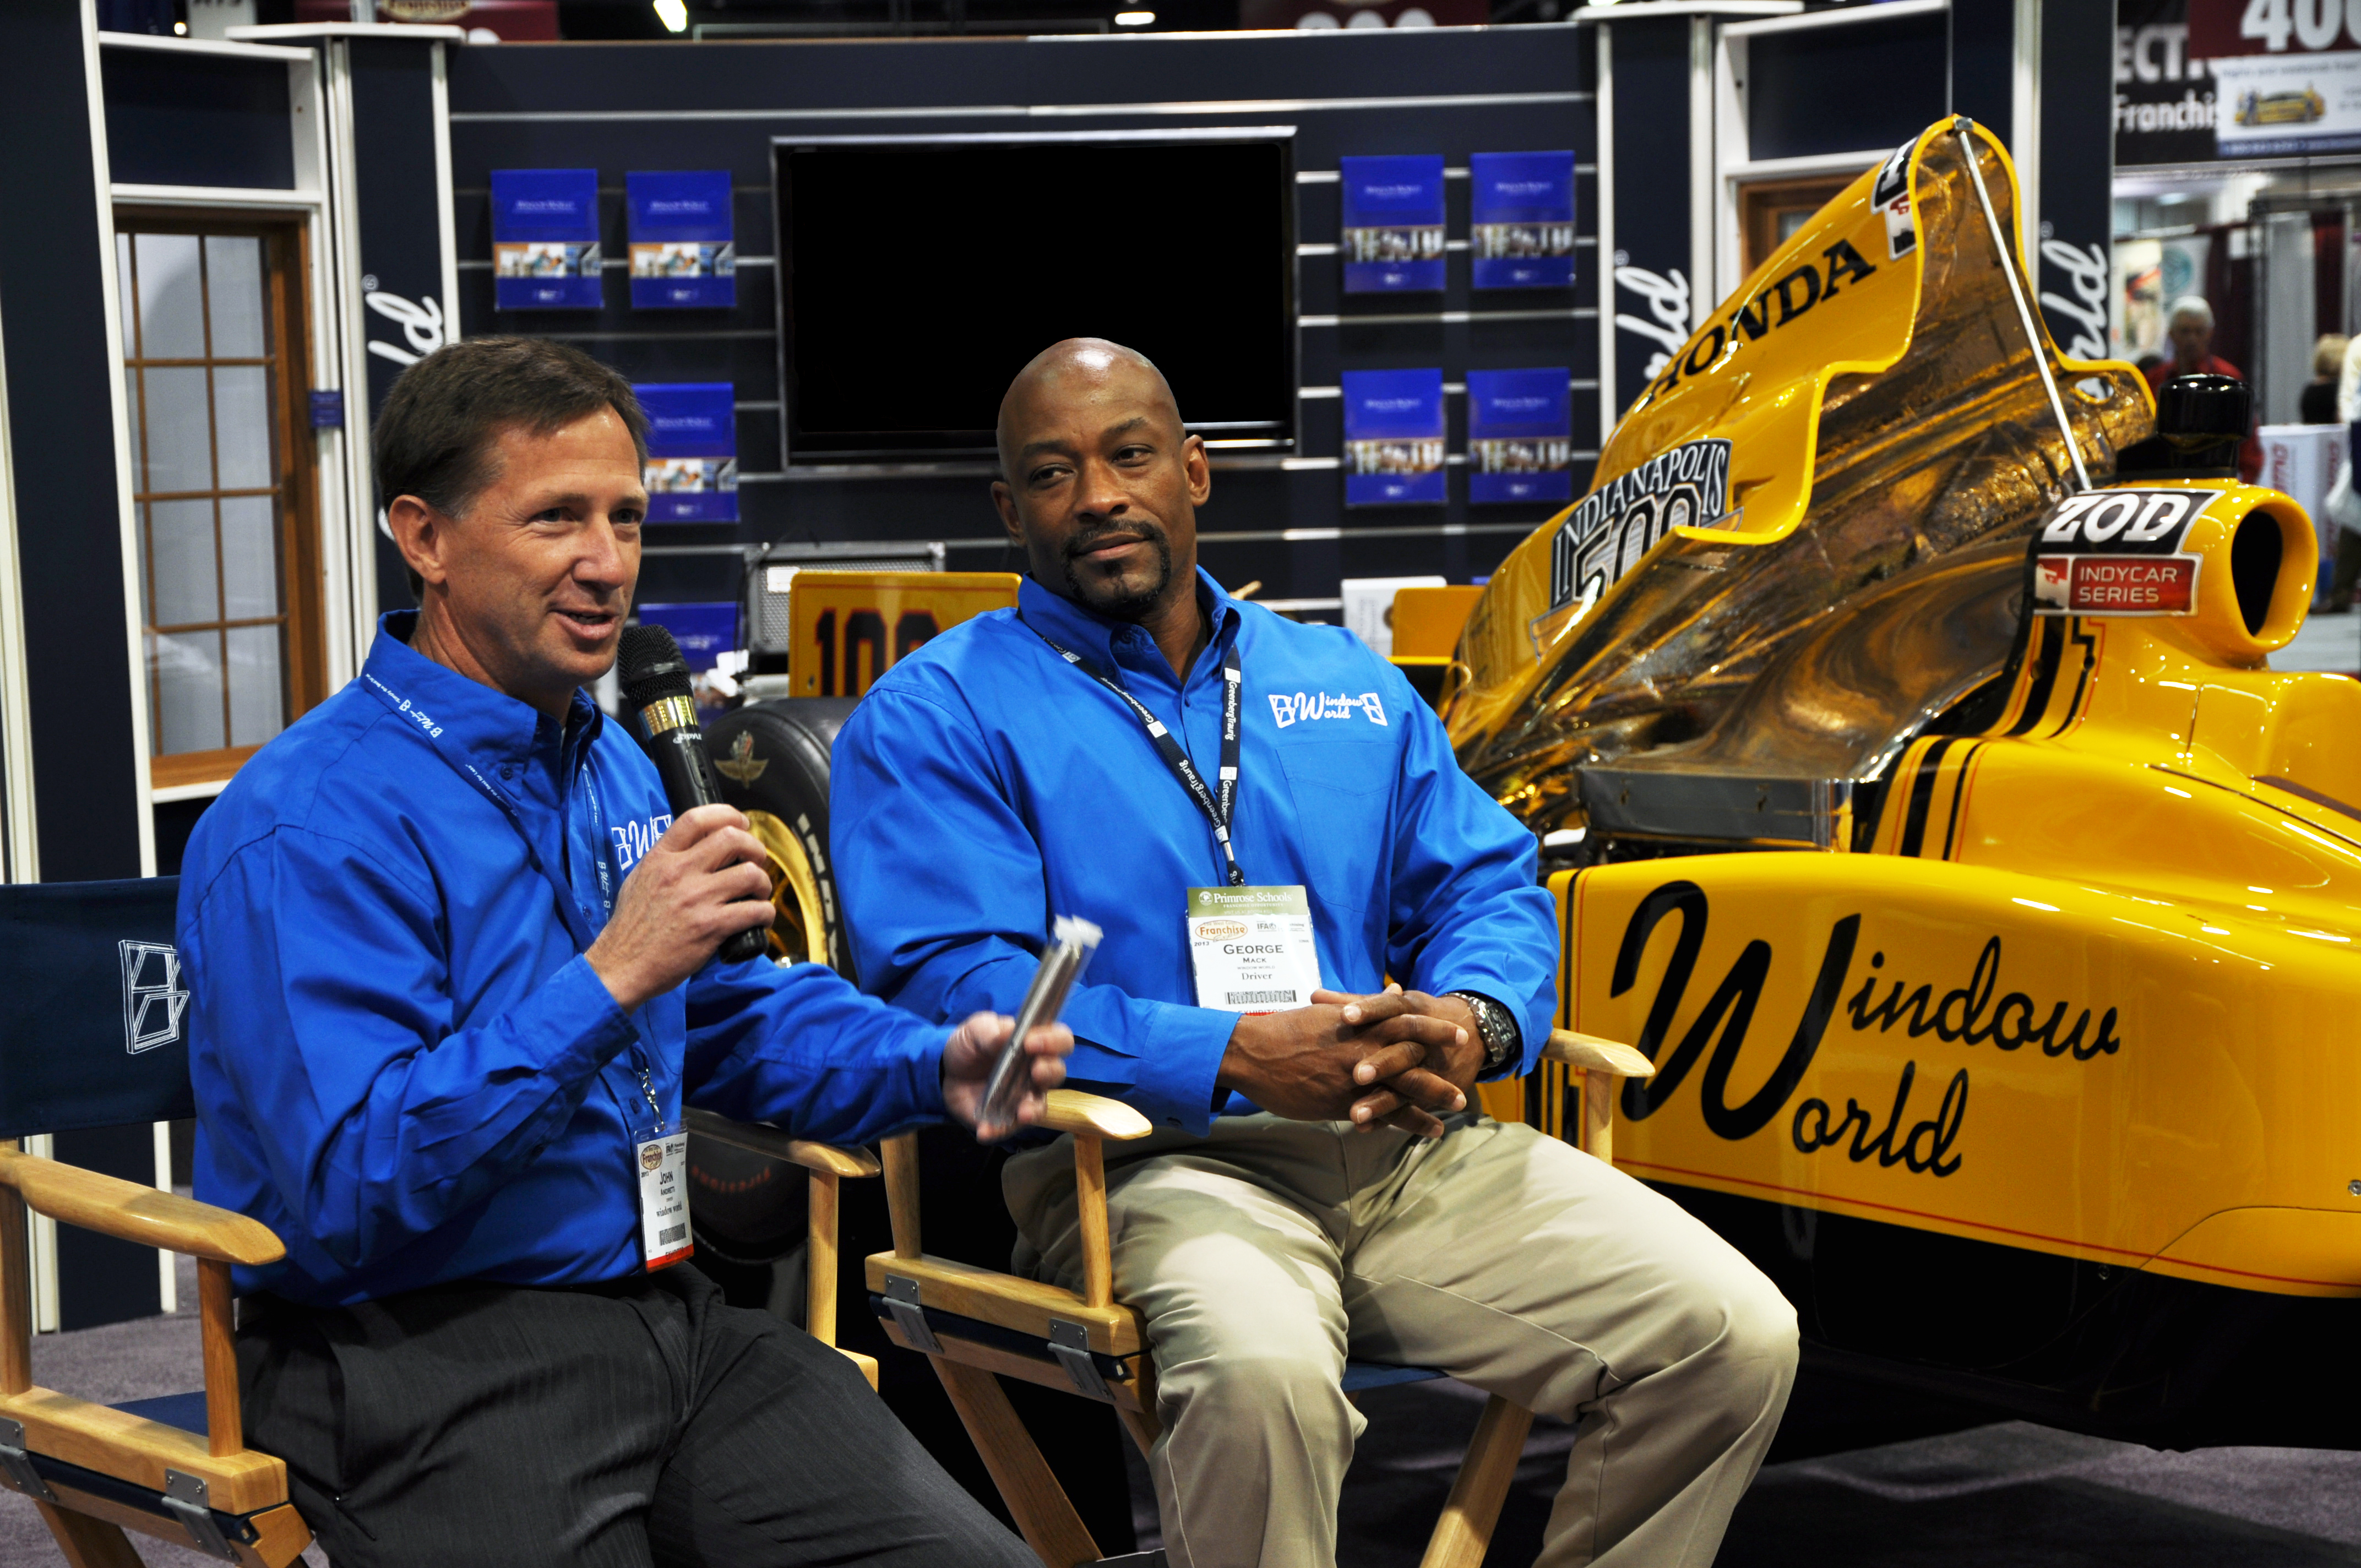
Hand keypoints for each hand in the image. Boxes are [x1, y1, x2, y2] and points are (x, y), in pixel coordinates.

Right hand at [586, 805, 772, 1011]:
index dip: (727, 814)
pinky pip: (754, 910)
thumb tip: (696, 847)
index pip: (697, 818)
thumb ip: (666, 860)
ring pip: (750, 874)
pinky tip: (760, 918)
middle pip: (732, 839)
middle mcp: (679, 872)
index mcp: (660, 858)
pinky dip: (765, 913)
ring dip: (762, 883)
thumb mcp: (640, 879)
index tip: (741, 823)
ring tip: (758, 893)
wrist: (622, 965)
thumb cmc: (631, 927)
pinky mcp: (711, 927)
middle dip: (754, 848)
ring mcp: (696, 899)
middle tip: (756, 861)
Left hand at [941, 1012, 1071, 1141]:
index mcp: (1034, 1044)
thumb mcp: (975, 1029)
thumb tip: (1007, 1032)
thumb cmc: (971, 1046)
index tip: (1031, 1043)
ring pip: (1040, 1105)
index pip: (1060, 1040)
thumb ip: (990, 1029)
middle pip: (1057, 1072)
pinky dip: (998, 1130)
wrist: (948, 1072)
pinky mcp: (1007, 1117)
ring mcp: (1023, 1097)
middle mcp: (1035, 1072)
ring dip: (1034, 1109)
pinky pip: (1009, 1127)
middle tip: (1035, 1070)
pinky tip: (985, 1130)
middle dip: (1050, 1071)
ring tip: (1023, 1112)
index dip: (1053, 1041)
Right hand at [1216, 994, 1467, 1132]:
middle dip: (1442, 1062)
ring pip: (1405, 1085)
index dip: (1433, 1029)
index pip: (1404, 1022)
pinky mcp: (1343, 1100)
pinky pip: (1385, 1112)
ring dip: (1435, 1095)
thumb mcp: (1326, 1013)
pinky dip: (1410, 1121)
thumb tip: (1392, 992)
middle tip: (1469, 1069)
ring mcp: (1355, 1075)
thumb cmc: (1284, 1031)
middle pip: (1413, 1053)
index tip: (1457, 1033)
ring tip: (1459, 1105)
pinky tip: (1429, 1130)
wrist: (1252, 1053)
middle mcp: (1362, 1046)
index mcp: (1357, 1023)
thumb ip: (1360, 1007)